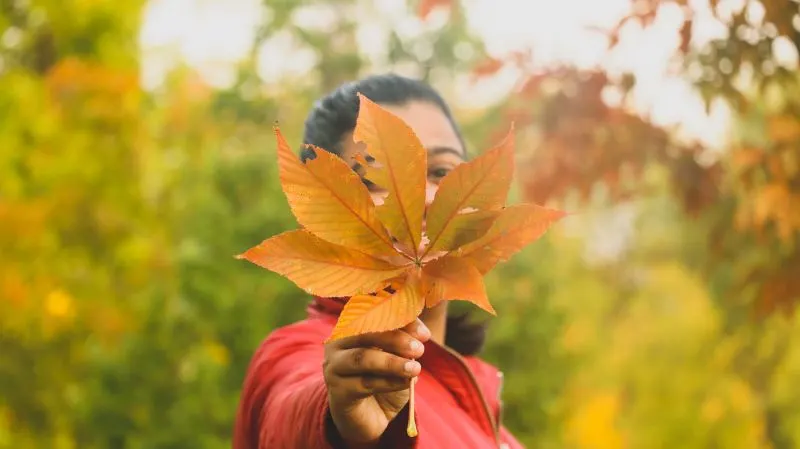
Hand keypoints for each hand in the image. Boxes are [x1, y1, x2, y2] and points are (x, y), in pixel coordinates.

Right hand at [323, 319, 430, 444]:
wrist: (369, 416)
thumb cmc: (384, 378)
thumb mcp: (399, 356)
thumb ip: (406, 340)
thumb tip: (421, 334)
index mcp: (351, 326)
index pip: (374, 314)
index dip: (400, 320)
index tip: (424, 334)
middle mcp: (337, 342)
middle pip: (364, 332)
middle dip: (395, 339)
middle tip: (419, 350)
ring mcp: (334, 367)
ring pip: (362, 357)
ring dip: (392, 362)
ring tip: (415, 369)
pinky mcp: (337, 391)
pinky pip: (365, 383)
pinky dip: (389, 382)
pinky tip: (405, 383)